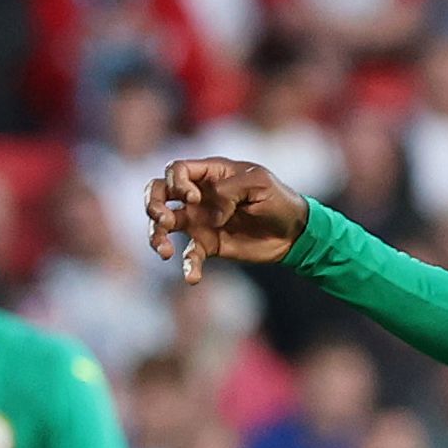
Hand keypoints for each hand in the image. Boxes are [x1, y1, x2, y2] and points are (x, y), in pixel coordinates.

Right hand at [148, 158, 309, 283]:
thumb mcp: (260, 184)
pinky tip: (192, 277)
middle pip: (158, 193)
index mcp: (210, 174)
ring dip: (156, 236)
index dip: (176, 182)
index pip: (175, 170)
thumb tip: (210, 215)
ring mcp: (200, 220)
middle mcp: (199, 196)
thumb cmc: (280, 200)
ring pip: (163, 225)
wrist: (296, 232)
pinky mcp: (208, 244)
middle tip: (162, 218)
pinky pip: (189, 255)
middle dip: (152, 204)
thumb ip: (229, 190)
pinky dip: (188, 266)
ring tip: (164, 251)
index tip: (193, 197)